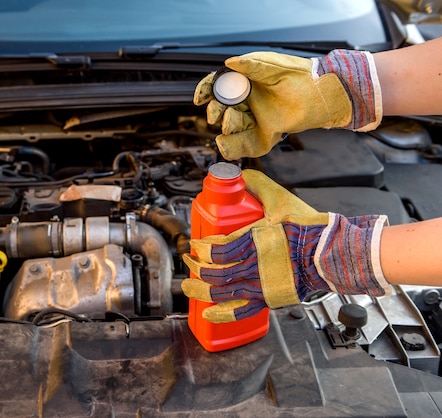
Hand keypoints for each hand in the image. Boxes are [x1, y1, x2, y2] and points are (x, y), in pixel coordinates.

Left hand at [181, 169, 390, 322]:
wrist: (334, 255)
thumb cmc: (311, 230)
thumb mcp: (282, 201)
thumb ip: (259, 186)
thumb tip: (241, 176)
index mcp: (257, 241)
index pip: (219, 249)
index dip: (203, 249)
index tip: (195, 244)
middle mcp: (256, 266)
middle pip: (216, 273)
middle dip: (197, 268)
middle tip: (189, 261)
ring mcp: (262, 285)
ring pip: (223, 292)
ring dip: (201, 290)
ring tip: (188, 287)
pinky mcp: (269, 298)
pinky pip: (242, 311)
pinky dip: (222, 315)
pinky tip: (208, 314)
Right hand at [194, 50, 381, 159]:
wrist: (323, 95)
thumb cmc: (301, 76)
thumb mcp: (274, 68)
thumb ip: (251, 65)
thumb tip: (228, 63)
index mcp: (245, 83)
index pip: (218, 87)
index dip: (206, 91)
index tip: (200, 98)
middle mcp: (247, 103)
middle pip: (221, 110)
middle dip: (215, 112)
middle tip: (216, 114)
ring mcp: (255, 121)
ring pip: (230, 129)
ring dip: (226, 128)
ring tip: (230, 126)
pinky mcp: (265, 137)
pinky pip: (245, 146)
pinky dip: (234, 149)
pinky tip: (226, 147)